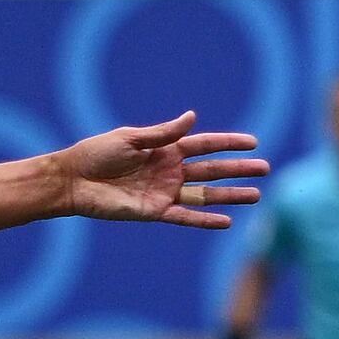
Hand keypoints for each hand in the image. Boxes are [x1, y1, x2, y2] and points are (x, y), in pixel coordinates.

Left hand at [47, 113, 266, 228]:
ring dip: (230, 196)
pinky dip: (205, 219)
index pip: (205, 145)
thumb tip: (192, 117)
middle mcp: (170, 171)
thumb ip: (163, 133)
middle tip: (265, 169)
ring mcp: (164, 192)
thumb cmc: (97, 154)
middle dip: (238, 170)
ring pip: (205, 195)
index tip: (254, 143)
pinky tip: (226, 221)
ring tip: (256, 195)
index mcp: (165, 149)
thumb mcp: (131, 138)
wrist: (73, 180)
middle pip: (212, 170)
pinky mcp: (154, 212)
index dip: (229, 143)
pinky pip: (185, 217)